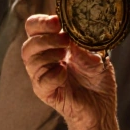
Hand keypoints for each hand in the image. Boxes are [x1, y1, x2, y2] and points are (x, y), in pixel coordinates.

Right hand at [21, 15, 116, 129]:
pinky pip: (40, 81)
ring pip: (30, 61)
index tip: (57, 21)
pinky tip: (64, 74)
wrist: (101, 107)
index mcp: (52, 46)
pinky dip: (52, 75)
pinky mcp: (46, 93)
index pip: (34, 29)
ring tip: (66, 55)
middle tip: (64, 39)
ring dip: (48, 53)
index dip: (41, 22)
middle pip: (28, 44)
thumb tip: (73, 37)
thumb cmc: (97, 80)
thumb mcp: (97, 58)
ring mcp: (43, 77)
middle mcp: (44, 60)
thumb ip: (85, 47)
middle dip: (44, 37)